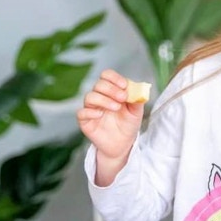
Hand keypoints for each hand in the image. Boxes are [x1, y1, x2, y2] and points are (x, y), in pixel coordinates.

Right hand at [76, 69, 143, 183]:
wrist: (123, 144)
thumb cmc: (128, 125)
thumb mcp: (136, 112)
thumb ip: (137, 100)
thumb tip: (139, 90)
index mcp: (111, 91)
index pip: (107, 76)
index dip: (114, 78)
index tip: (124, 85)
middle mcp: (99, 97)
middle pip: (99, 84)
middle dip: (111, 89)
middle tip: (123, 98)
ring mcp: (91, 108)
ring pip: (89, 97)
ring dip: (103, 100)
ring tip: (116, 107)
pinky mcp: (85, 121)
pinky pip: (81, 113)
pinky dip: (90, 112)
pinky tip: (100, 114)